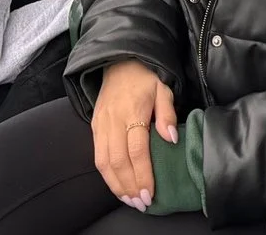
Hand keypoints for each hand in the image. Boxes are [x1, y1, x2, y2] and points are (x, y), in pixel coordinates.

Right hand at [90, 59, 177, 210]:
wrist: (118, 62)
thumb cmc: (145, 78)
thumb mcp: (163, 89)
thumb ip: (167, 113)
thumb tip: (171, 139)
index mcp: (132, 111)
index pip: (137, 150)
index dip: (143, 174)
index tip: (150, 193)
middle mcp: (113, 121)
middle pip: (118, 161)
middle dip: (129, 186)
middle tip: (141, 203)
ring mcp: (100, 125)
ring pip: (103, 162)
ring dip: (116, 185)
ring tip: (129, 200)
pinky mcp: (93, 127)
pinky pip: (97, 156)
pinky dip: (106, 175)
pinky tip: (118, 186)